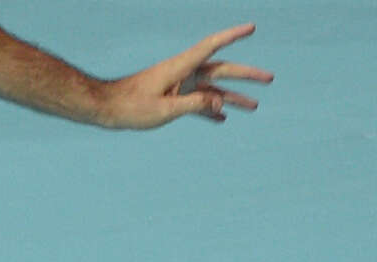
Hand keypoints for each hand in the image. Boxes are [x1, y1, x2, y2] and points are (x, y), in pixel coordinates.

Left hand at [96, 23, 272, 128]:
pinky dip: (213, 110)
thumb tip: (220, 104)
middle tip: (270, 78)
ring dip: (234, 97)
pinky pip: (199, 103)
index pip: (212, 47)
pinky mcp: (174, 98)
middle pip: (221, 70)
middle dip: (246, 74)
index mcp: (180, 68)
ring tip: (255, 106)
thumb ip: (194, 105)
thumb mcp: (164, 109)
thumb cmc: (131, 107)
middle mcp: (183, 74)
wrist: (106, 108)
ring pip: (214, 90)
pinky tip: (224, 118)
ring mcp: (180, 86)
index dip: (233, 36)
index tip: (251, 28)